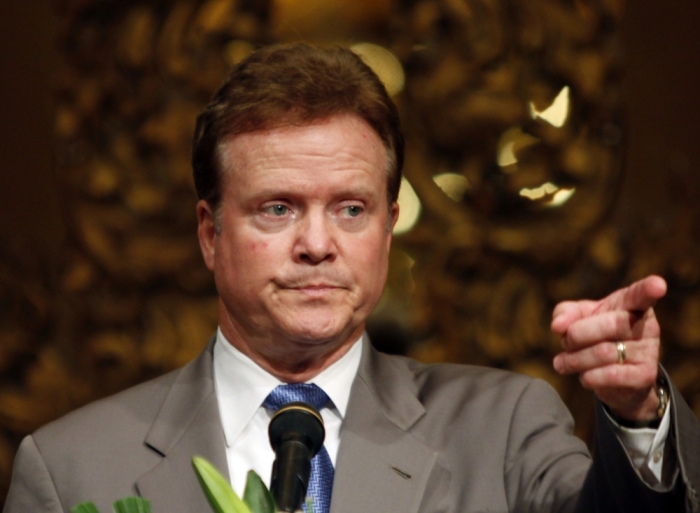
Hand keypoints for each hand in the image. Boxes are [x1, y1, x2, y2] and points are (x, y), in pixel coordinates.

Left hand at [551, 275, 666, 421]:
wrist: (614, 373)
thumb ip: (565, 313)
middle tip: (566, 342)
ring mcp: (649, 351)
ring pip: (604, 352)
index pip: (641, 294)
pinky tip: (584, 376)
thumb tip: (558, 326)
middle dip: (577, 335)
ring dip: (575, 359)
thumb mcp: (577, 317)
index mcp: (630, 304)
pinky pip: (610, 376)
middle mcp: (646, 325)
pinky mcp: (645, 376)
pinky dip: (589, 377)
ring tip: (564, 362)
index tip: (658, 285)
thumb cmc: (594, 334)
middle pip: (611, 324)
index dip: (649, 288)